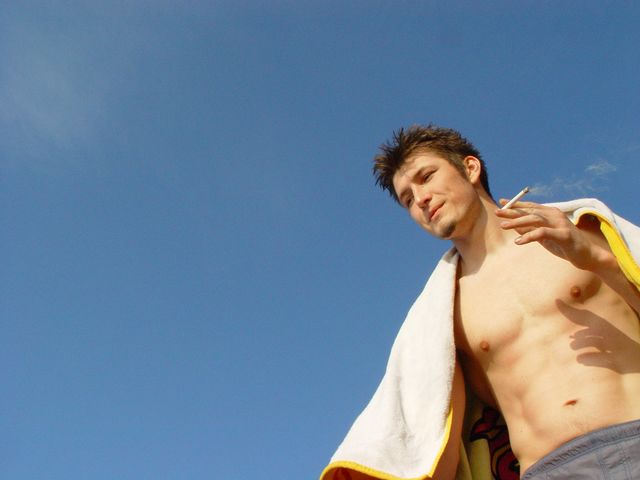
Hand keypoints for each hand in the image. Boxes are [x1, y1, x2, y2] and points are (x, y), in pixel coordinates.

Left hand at [495, 199, 609, 270]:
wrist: (587, 256)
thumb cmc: (565, 246)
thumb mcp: (544, 237)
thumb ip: (531, 230)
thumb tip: (513, 225)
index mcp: (551, 214)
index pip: (531, 206)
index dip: (515, 204)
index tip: (501, 202)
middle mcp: (555, 215)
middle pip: (530, 210)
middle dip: (512, 211)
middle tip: (497, 212)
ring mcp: (560, 224)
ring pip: (535, 219)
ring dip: (517, 222)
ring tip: (503, 226)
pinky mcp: (563, 235)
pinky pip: (543, 233)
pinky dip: (529, 236)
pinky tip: (518, 242)